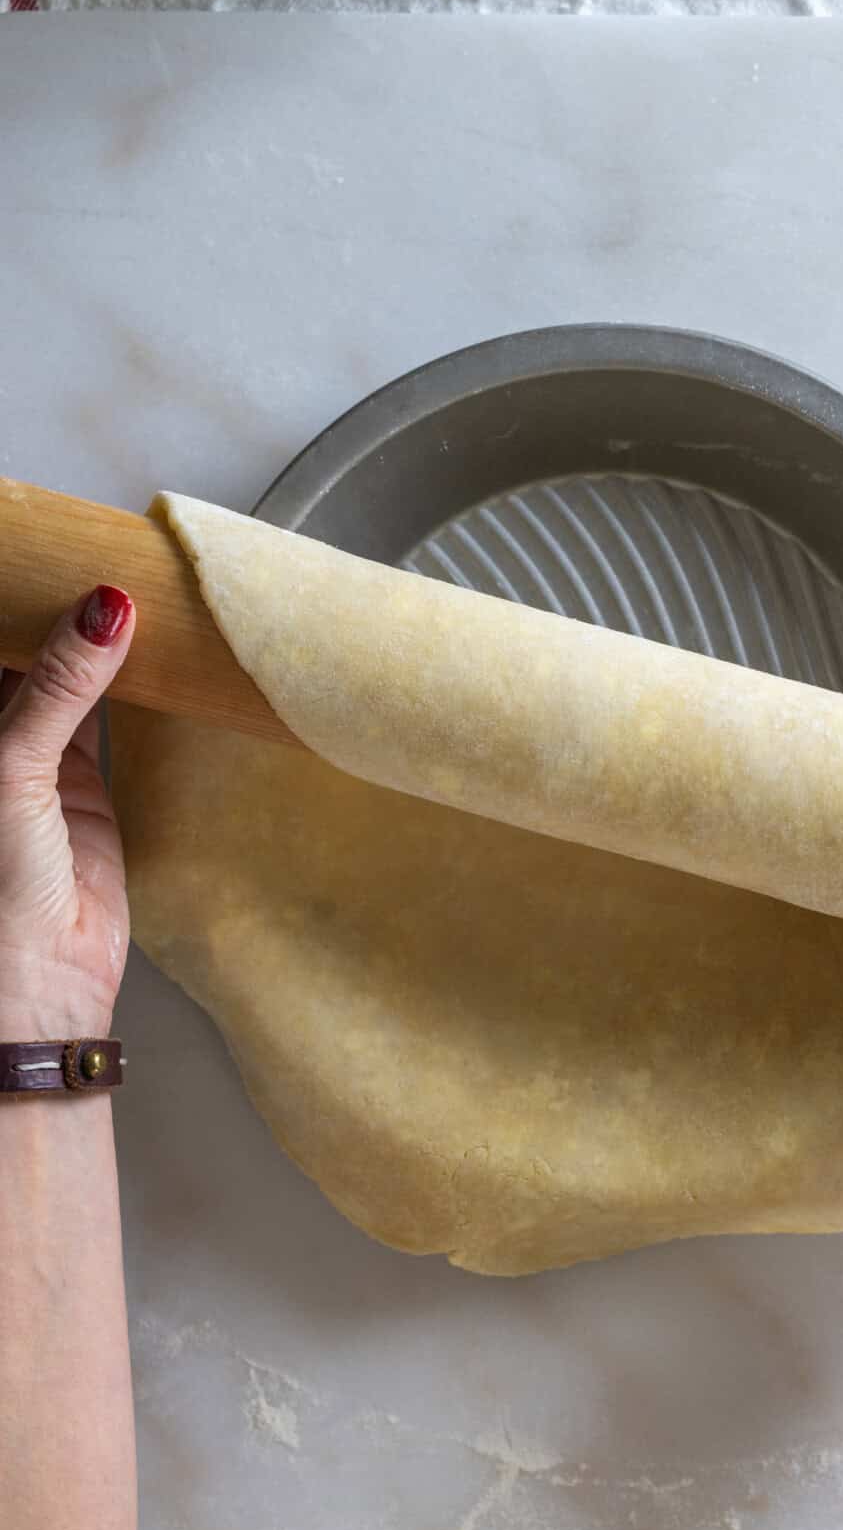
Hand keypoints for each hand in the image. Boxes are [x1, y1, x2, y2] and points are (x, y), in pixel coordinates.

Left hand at [0, 585, 135, 1038]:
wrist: (41, 985)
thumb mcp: (12, 767)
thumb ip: (58, 686)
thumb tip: (103, 607)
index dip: (13, 594)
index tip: (44, 543)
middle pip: (17, 653)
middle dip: (49, 608)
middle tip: (91, 550)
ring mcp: (31, 760)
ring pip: (60, 677)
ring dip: (88, 640)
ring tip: (123, 584)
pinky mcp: (81, 786)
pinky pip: (103, 716)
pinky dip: (122, 682)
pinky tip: (143, 647)